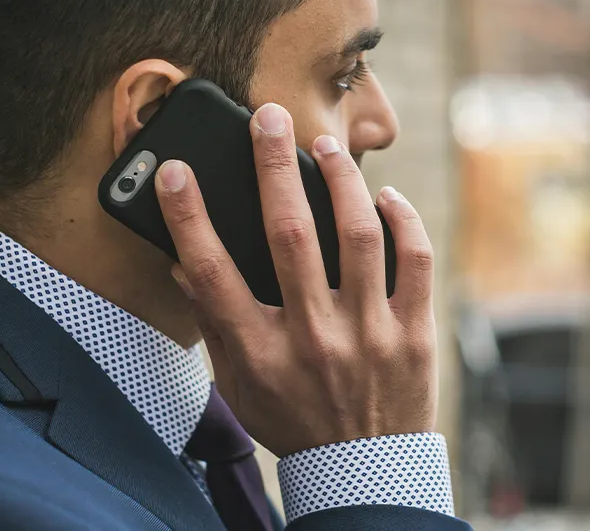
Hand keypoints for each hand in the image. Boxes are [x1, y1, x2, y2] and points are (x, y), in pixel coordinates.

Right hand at [154, 103, 436, 456]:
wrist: (364, 471)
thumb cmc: (294, 422)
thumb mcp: (240, 386)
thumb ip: (216, 326)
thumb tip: (185, 265)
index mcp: (261, 353)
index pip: (212, 273)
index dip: (189, 217)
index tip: (175, 172)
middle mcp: (313, 338)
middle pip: (288, 234)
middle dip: (272, 166)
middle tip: (267, 119)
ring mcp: (369, 335)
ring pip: (358, 234)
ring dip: (340, 179)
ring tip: (326, 147)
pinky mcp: (413, 334)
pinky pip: (414, 260)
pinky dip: (402, 219)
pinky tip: (384, 197)